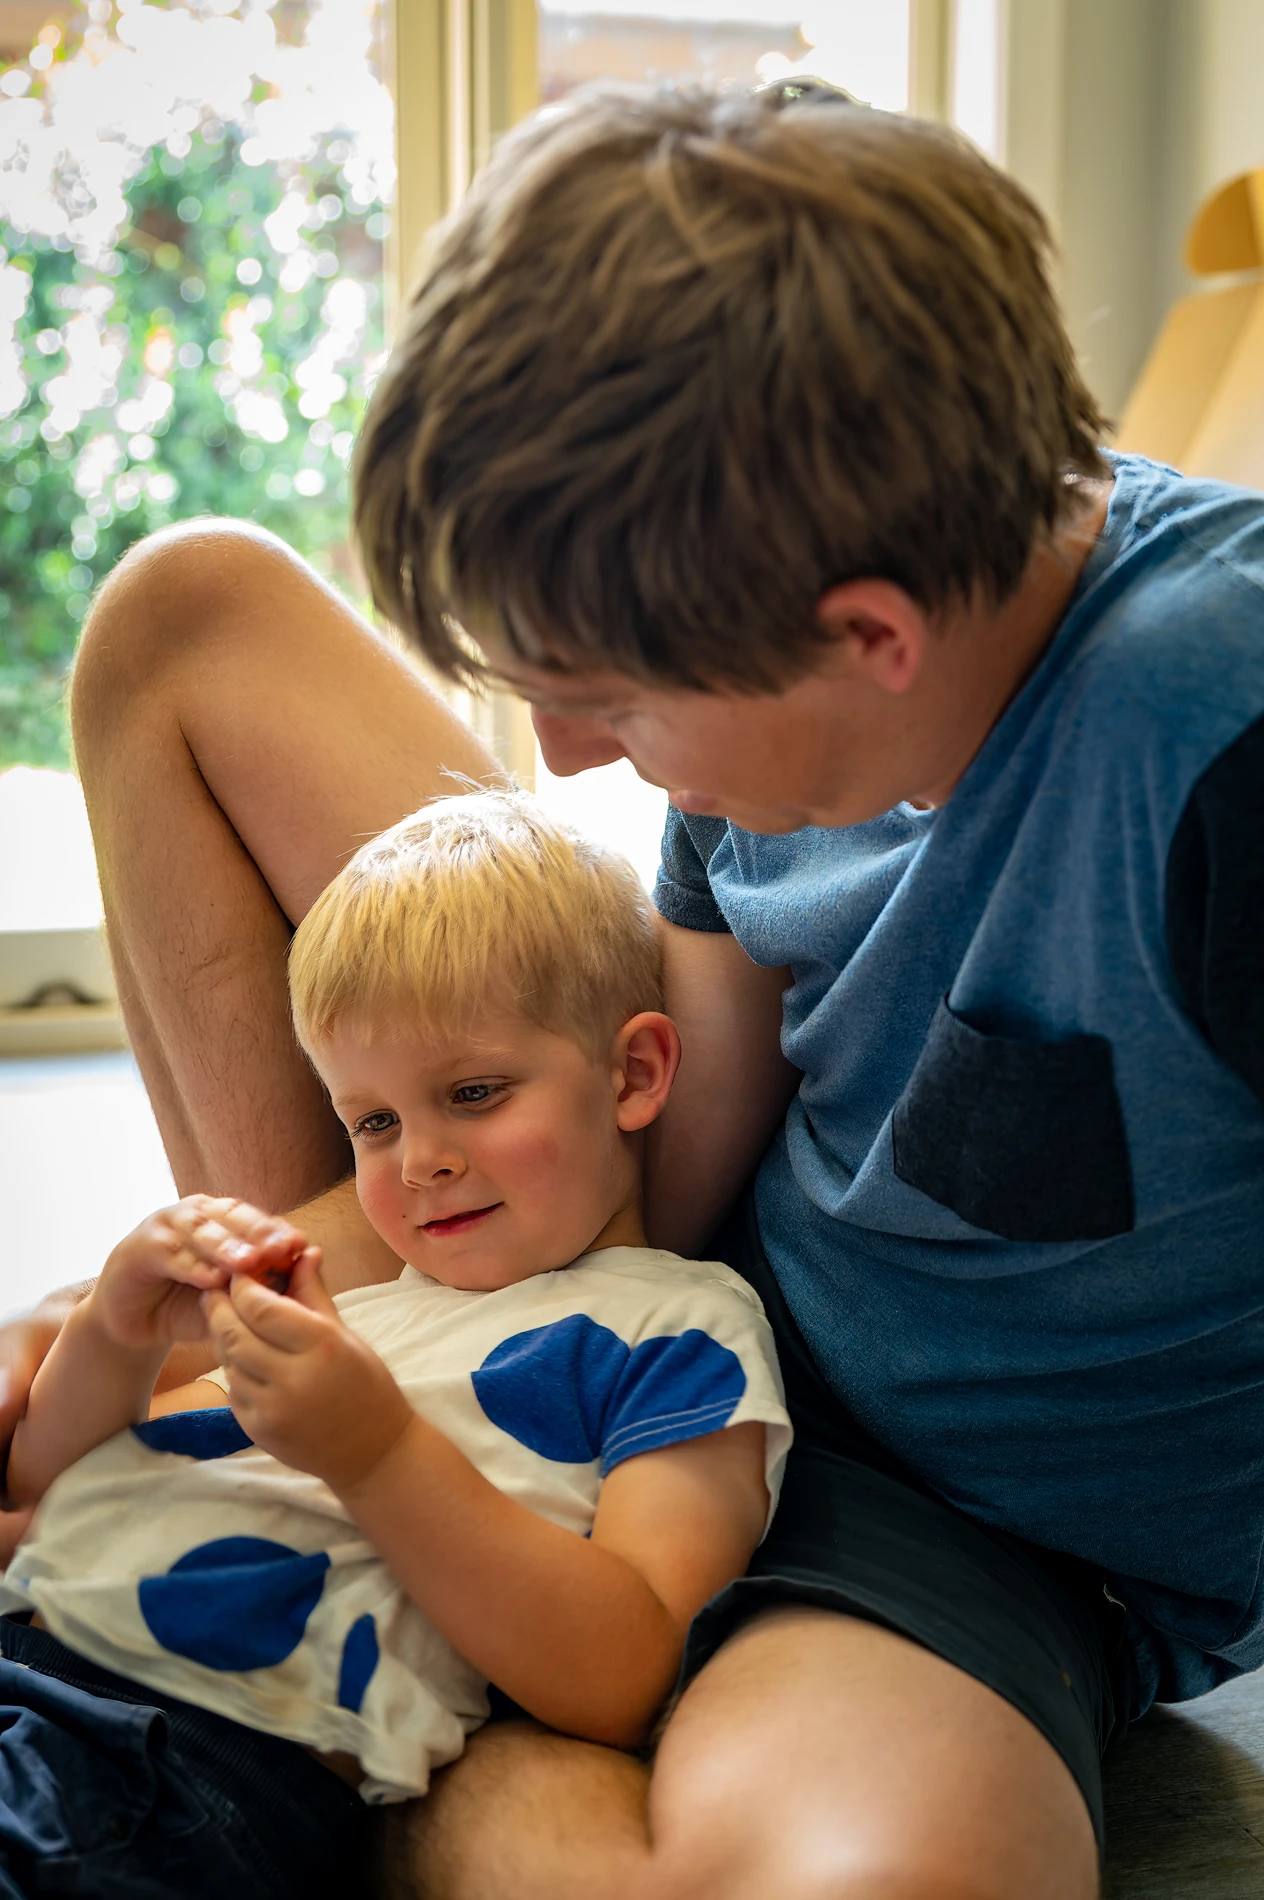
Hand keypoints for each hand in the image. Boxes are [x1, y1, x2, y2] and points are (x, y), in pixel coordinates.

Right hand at [91, 1196, 316, 1354]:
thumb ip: (260, 1284)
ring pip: (202, 1231)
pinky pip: (171, 1254)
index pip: (255, 1220)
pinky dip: (192, 1266)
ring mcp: (167, 1225)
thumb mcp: (231, 1298)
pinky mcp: (140, 1246)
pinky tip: (211, 1280)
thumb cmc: (190, 1306)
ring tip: (249, 1264)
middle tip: (281, 1250)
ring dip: (226, 1246)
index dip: (277, 1232)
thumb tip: (304, 1272)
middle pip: (232, 1218)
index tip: (301, 1247)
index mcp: (223, 1219)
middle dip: (258, 1234)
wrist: (137, 1324)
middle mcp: (197, 1214)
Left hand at [203, 1252, 414, 1490]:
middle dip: (219, 1305)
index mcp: (319, 1346)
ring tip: (228, 1318)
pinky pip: (232, 1388)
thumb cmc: (367, 1386)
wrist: (372, 1453)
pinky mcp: (256, 1430)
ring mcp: (270, 1409)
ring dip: (223, 1335)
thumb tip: (302, 1252)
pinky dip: (233, 1367)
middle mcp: (291, 1378)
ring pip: (227, 1359)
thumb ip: (313, 1294)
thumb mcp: (345, 1335)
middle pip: (233, 1331)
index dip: (242, 1285)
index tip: (240, 1271)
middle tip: (217, 1288)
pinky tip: (244, 1356)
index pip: (260, 1306)